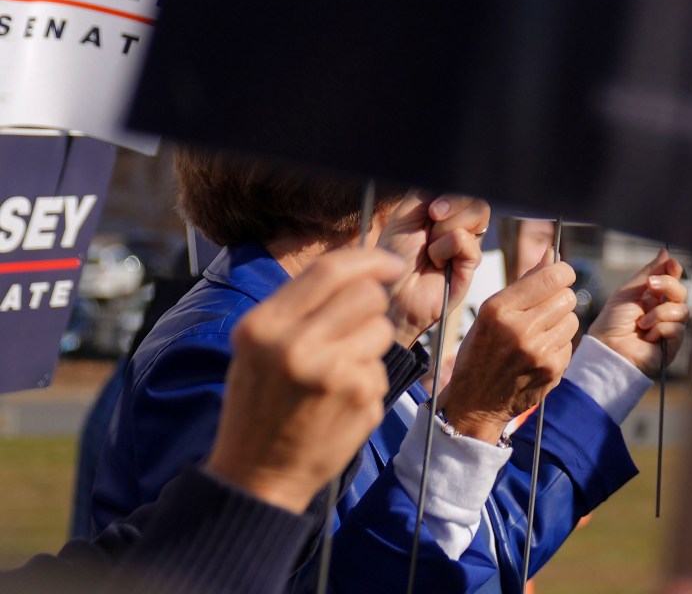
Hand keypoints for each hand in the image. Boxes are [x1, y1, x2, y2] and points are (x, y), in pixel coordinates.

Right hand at [206, 246, 402, 510]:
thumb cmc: (259, 405)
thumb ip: (299, 309)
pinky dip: (367, 379)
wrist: (256, 475)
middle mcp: (295, 345)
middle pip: (367, 294)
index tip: (392, 263)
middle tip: (355, 329)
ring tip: (337, 372)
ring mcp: (331, 372)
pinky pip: (380, 367)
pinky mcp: (360, 397)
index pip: (329, 270)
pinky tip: (339, 401)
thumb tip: (360, 269)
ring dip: (370, 344)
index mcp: (262, 326)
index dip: (370, 259)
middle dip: (372, 305)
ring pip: (382, 328)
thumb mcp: (257, 349)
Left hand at [377, 193, 489, 344]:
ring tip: (431, 249)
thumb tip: (451, 182)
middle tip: (431, 222)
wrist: (391, 293)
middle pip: (476, 197)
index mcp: (444, 210)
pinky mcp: (472, 262)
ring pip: (477, 213)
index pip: (464, 187)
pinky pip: (467, 240)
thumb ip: (426, 193)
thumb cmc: (394, 257)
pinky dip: (445, 249)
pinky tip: (437, 263)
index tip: (431, 207)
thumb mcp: (405, 215)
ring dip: (444, 230)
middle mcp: (459, 223)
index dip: (451, 192)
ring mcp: (468, 242)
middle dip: (450, 207)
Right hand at [440, 259, 578, 442]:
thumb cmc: (481, 352)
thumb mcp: (491, 312)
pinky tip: (539, 353)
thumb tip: (551, 254)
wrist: (475, 403)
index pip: (553, 276)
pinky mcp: (552, 370)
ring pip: (573, 319)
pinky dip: (559, 346)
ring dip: (561, 323)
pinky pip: (570, 344)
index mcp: (499, 309)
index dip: (562, 272)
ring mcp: (538, 352)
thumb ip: (524, 282)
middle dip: (560, 299)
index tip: (559, 277)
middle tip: (544, 310)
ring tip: (539, 334)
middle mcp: (519, 330)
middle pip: (567, 297)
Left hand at [589, 250, 689, 370]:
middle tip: (651, 285)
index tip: (671, 264)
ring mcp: (669, 329)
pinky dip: (661, 329)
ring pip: (682, 310)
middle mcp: (663, 312)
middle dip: (668, 285)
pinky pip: (678, 328)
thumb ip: (648, 272)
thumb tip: (666, 251)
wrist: (606, 350)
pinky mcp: (672, 345)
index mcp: (652, 299)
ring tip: (642, 323)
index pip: (672, 281)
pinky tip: (647, 337)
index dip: (674, 272)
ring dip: (660, 313)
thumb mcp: (627, 292)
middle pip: (681, 292)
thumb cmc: (611, 323)